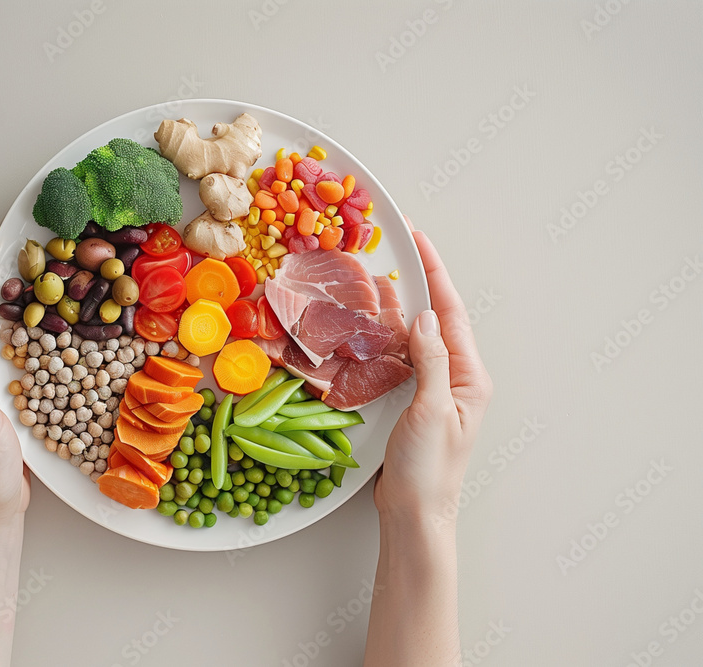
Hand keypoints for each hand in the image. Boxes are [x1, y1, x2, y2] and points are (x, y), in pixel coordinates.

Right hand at [373, 230, 492, 523]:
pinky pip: (407, 357)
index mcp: (469, 377)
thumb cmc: (428, 470)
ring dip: (405, 305)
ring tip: (386, 278)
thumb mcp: (431, 410)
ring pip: (422, 335)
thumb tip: (427, 317)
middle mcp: (457, 378)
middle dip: (422, 280)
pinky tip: (377, 327)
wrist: (415, 513)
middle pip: (440, 317)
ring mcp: (437, 389)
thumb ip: (431, 361)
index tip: (419, 240)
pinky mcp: (417, 401)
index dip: (435, 273)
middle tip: (400, 249)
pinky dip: (392, 335)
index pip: (452, 313)